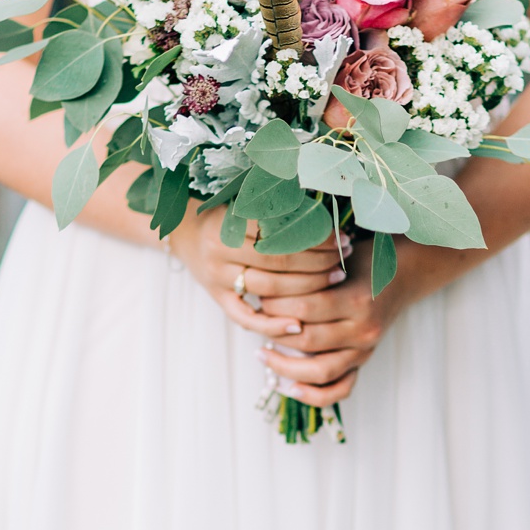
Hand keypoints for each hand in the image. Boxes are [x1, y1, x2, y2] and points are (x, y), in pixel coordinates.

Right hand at [169, 202, 352, 337]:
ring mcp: (217, 277)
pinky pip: (246, 318)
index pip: (281, 229)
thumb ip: (277, 209)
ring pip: (269, 288)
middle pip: (279, 259)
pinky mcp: (218, 298)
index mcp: (229, 220)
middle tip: (343, 258)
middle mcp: (220, 249)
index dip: (315, 235)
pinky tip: (297, 325)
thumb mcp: (246, 204)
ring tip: (335, 278)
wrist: (186, 233)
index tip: (340, 237)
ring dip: (307, 286)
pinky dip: (272, 324)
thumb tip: (325, 215)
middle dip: (318, 260)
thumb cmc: (227, 216)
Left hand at [254, 243, 406, 407]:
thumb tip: (264, 285)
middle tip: (256, 321)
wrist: (401, 276)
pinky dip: (314, 396)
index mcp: (356, 300)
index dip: (275, 307)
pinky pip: (340, 390)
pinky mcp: (363, 363)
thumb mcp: (338, 258)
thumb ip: (308, 273)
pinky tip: (289, 388)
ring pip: (319, 372)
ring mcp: (364, 351)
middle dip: (274, 333)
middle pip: (307, 341)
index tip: (260, 298)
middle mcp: (363, 330)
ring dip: (284, 367)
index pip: (304, 310)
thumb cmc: (362, 262)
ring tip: (261, 354)